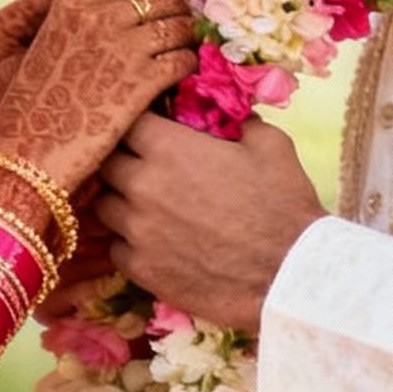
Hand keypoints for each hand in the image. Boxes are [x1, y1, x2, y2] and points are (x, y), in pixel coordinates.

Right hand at [0, 0, 199, 196]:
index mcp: (73, 3)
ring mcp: (124, 47)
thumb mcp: (48, 41)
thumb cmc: (34, 102)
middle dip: (180, 7)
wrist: (27, 153)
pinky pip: (183, 59)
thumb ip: (83, 16)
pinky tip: (183, 71)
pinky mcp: (143, 81)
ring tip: (186, 46)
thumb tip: (126, 3)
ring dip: (187, 35)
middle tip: (187, 20)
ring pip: (178, 25)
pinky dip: (188, 63)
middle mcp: (100, 17)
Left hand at [97, 113, 324, 332]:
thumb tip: (231, 116)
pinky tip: (152, 242)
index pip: (127, 123)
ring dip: (120, 202)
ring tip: (144, 207)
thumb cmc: (283, 205)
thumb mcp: (270, 145)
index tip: (150, 132)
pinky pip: (115, 248)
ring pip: (104, 206)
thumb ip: (240, 123)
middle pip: (106, 163)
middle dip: (123, 161)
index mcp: (168, 148)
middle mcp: (142, 185)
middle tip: (144, 168)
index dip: (139, 126)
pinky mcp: (140, 269)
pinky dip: (128, 243)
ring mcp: (137, 230)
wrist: (289, 275)